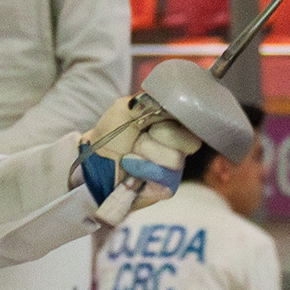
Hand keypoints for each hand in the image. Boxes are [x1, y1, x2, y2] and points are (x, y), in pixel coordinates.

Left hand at [81, 60, 253, 225]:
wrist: (94, 161)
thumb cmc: (111, 134)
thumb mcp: (126, 108)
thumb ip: (150, 102)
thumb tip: (168, 101)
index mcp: (174, 126)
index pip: (195, 121)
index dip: (174, 120)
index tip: (154, 120)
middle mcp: (178, 148)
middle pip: (190, 141)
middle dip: (158, 136)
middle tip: (139, 137)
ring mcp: (173, 169)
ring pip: (175, 160)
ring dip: (145, 154)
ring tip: (130, 154)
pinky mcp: (166, 188)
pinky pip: (165, 179)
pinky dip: (143, 171)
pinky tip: (131, 170)